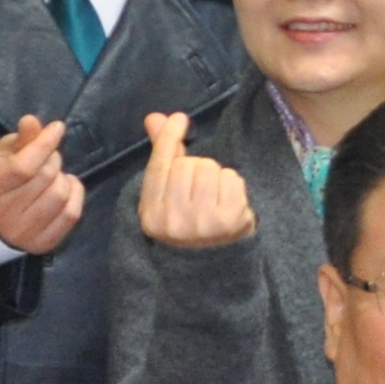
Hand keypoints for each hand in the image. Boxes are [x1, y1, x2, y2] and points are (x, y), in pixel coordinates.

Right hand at [0, 114, 85, 256]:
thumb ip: (18, 140)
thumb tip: (33, 122)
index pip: (23, 166)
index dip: (44, 144)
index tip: (57, 128)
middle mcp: (2, 214)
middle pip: (45, 177)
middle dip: (52, 158)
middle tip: (47, 157)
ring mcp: (22, 233)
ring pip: (59, 195)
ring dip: (62, 178)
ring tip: (53, 174)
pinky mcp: (41, 244)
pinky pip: (71, 215)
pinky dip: (75, 195)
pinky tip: (66, 186)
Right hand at [136, 111, 255, 249]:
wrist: (213, 266)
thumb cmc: (186, 223)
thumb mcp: (166, 197)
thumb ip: (162, 156)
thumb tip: (155, 117)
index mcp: (152, 215)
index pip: (160, 166)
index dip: (169, 138)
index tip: (179, 119)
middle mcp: (174, 221)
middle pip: (187, 164)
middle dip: (196, 167)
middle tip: (199, 188)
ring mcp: (203, 223)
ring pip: (210, 168)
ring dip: (215, 175)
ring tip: (213, 196)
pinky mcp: (231, 220)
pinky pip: (232, 178)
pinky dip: (233, 184)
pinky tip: (229, 202)